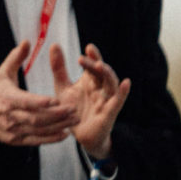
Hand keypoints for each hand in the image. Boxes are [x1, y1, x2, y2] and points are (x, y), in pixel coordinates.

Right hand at [0, 40, 79, 151]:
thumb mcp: (2, 74)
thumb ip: (16, 58)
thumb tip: (27, 41)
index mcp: (7, 99)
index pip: (25, 102)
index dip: (40, 102)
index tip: (56, 100)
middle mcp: (10, 116)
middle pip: (36, 118)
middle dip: (56, 115)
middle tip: (74, 109)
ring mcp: (13, 130)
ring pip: (38, 130)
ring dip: (58, 126)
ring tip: (74, 120)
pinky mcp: (16, 140)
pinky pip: (36, 141)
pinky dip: (51, 139)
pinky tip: (64, 134)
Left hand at [51, 43, 129, 159]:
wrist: (77, 135)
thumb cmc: (71, 109)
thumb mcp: (62, 87)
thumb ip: (59, 68)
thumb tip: (54, 44)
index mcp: (90, 81)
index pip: (93, 66)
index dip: (93, 56)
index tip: (88, 47)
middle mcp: (100, 88)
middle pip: (102, 73)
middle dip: (95, 63)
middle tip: (85, 57)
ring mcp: (106, 100)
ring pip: (111, 84)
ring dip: (107, 74)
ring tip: (100, 65)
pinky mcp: (109, 113)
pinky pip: (118, 101)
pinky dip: (123, 92)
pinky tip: (126, 83)